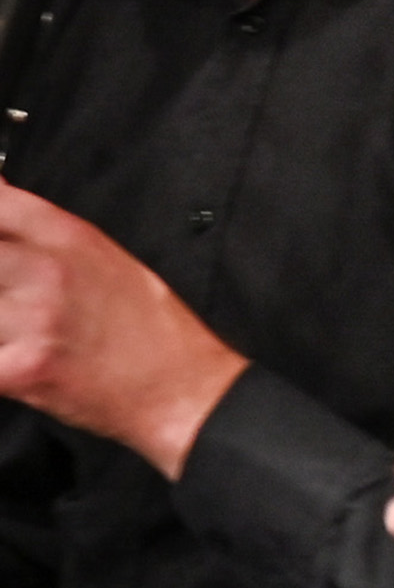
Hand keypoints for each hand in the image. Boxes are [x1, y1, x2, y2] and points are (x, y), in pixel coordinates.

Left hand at [0, 184, 249, 475]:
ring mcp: (34, 319)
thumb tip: (1, 199)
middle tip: (12, 302)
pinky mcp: (24, 369)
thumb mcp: (106, 259)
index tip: (1, 245)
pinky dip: (0, 366)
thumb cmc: (151, 328)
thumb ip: (45, 232)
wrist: (181, 387)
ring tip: (18, 337)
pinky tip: (17, 365)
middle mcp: (48, 271)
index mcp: (70, 238)